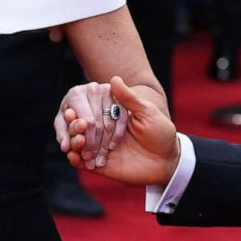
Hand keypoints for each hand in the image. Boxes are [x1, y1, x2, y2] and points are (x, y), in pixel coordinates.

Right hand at [65, 76, 179, 185]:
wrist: (166, 162)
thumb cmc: (160, 133)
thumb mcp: (148, 113)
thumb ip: (129, 98)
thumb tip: (114, 78)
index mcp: (112, 111)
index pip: (91, 107)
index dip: (85, 112)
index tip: (83, 115)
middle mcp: (102, 126)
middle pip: (79, 123)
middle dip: (76, 127)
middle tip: (80, 129)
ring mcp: (98, 145)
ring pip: (76, 140)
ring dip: (73, 140)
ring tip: (77, 144)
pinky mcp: (97, 162)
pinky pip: (79, 160)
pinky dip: (74, 158)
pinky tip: (74, 157)